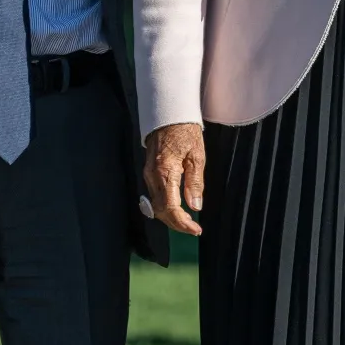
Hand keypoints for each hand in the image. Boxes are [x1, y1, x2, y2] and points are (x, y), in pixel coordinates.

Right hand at [143, 122, 205, 236]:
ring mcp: (148, 174)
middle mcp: (152, 176)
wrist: (167, 115)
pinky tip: (177, 209)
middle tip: (194, 229)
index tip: (196, 230)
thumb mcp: (197, 156)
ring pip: (156, 205)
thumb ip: (195, 183)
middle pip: (160, 211)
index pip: (170, 207)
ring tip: (187, 223)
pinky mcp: (149, 173)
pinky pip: (154, 196)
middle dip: (176, 224)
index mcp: (165, 171)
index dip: (182, 223)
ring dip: (170, 218)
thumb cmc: (185, 132)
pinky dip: (165, 207)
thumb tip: (195, 207)